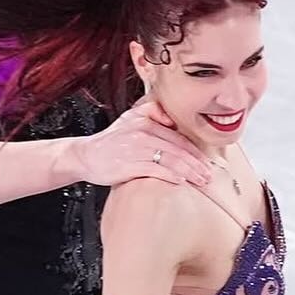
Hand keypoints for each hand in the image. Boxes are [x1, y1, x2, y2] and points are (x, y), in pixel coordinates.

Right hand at [65, 100, 211, 189]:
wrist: (85, 156)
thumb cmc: (110, 141)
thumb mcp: (129, 118)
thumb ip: (151, 112)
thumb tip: (172, 120)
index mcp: (145, 122)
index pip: (177, 137)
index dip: (194, 150)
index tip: (206, 161)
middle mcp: (142, 134)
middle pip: (178, 149)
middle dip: (196, 163)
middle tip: (209, 174)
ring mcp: (136, 150)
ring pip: (170, 160)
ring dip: (189, 172)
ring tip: (200, 181)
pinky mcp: (129, 165)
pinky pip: (155, 170)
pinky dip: (170, 176)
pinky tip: (181, 182)